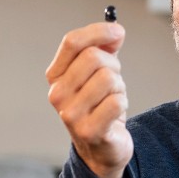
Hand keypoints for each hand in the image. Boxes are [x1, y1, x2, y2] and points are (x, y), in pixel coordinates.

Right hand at [46, 21, 132, 177]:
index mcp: (56, 76)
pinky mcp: (89, 131)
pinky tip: (115, 115)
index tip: (118, 32)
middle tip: (113, 83)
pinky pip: (117, 102)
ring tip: (112, 100)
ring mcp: (71, 114)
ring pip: (108, 79)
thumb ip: (105, 47)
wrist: (101, 147)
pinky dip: (122, 104)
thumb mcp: (99, 72)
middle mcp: (58, 94)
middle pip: (94, 57)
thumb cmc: (99, 105)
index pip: (73, 42)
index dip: (99, 31)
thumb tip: (115, 30)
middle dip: (113, 66)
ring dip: (119, 88)